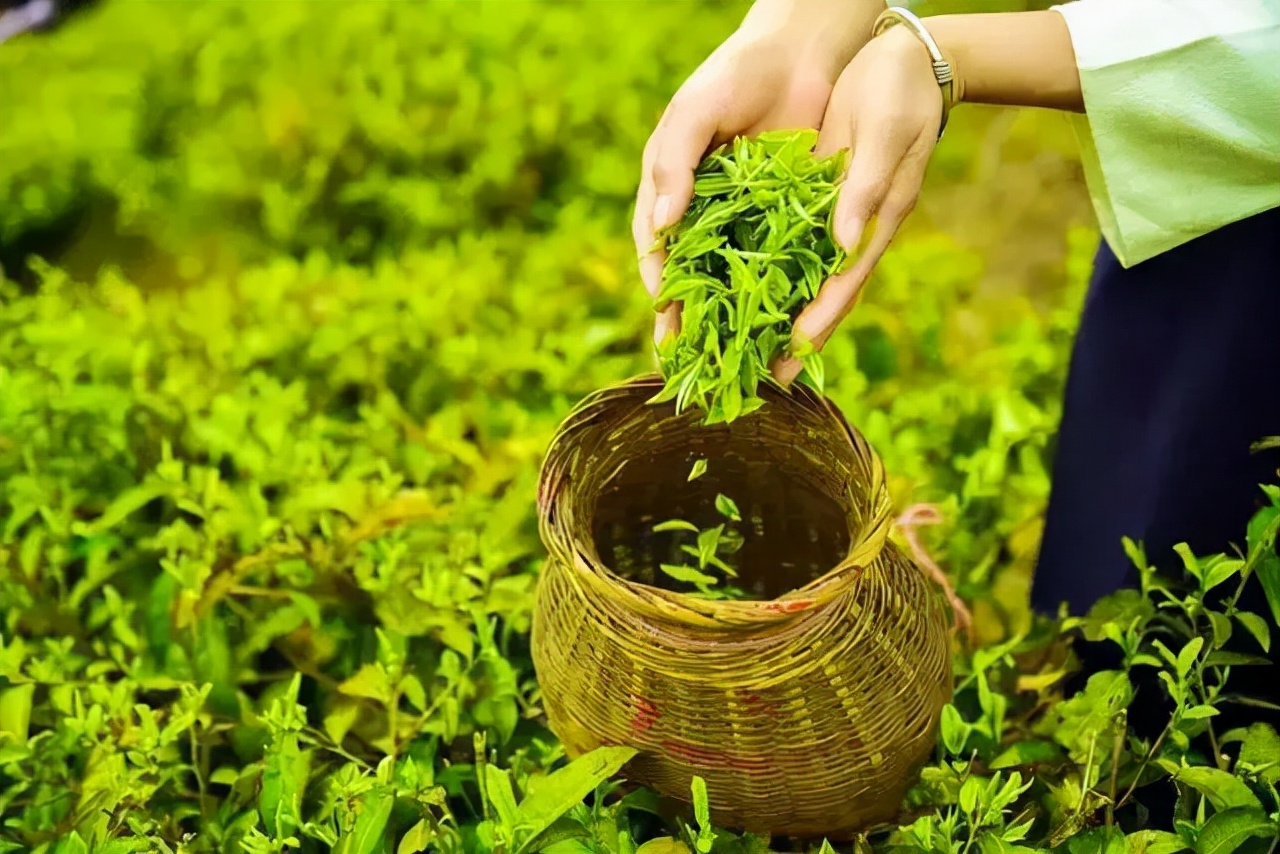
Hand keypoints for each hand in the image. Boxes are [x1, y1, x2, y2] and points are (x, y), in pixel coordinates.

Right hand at [634, 1, 884, 345]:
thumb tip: (660, 229)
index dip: (661, 285)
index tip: (666, 318)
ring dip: (734, 317)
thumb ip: (672, 164)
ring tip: (735, 356)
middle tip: (689, 360)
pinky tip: (782, 323)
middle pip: (694, 274)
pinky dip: (779, 292)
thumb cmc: (736, 74)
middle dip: (691, 318)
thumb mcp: (693, 112)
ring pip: (735, 276)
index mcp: (673, 188)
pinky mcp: (789, 215)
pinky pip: (781, 261)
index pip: (657, 248)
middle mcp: (707, 209)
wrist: (803, 51)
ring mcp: (748, 215)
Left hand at [772, 24, 943, 385]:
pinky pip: (786, 246)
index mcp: (874, 222)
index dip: (818, 323)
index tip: (790, 359)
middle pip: (822, 296)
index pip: (843, 285)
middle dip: (793, 338)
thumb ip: (865, 189)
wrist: (901, 58)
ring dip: (775, 314)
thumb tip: (844, 245)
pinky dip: (765, 273)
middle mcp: (851, 230)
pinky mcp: (814, 199)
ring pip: (801, 278)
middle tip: (760, 379)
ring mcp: (833, 218)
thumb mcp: (886, 134)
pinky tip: (737, 292)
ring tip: (743, 350)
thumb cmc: (898, 94)